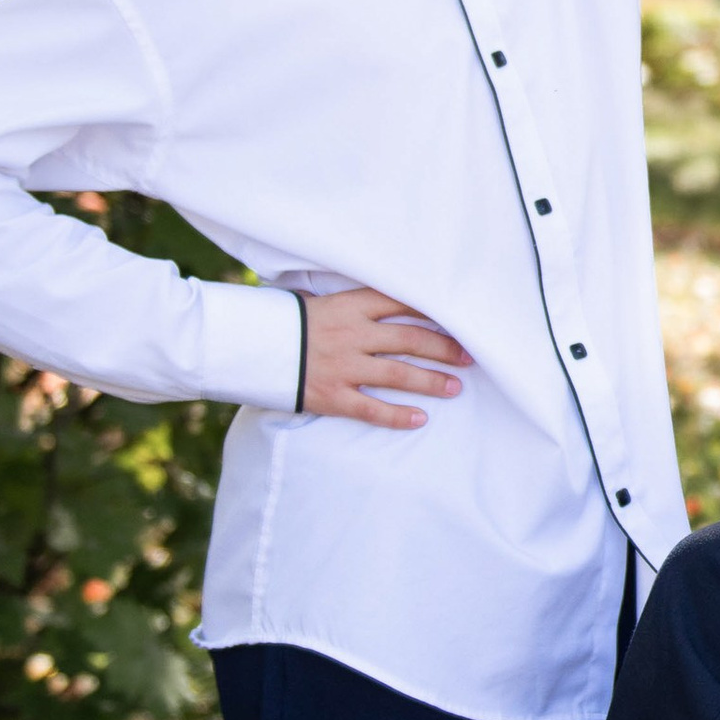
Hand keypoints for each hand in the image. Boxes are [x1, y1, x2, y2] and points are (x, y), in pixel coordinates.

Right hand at [298, 284, 469, 427]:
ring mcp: (343, 366)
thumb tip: (396, 300)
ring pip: (398, 374)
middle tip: (468, 357)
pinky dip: (398, 415)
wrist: (251, 346)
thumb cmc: (292, 322)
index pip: (401, 302)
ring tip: (455, 387)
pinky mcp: (332, 395)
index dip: (434, 310)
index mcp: (350, 306)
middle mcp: (351, 334)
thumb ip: (357, 304)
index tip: (459, 318)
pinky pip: (371, 409)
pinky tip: (420, 419)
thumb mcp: (324, 302)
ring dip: (430, 381)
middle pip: (409, 339)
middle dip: (443, 348)